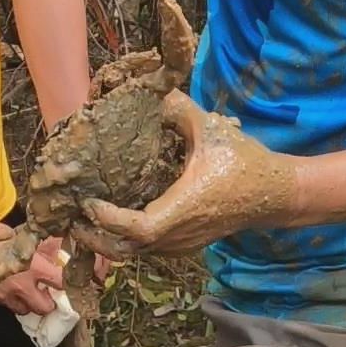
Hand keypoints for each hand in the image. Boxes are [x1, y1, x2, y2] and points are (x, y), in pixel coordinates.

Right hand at [0, 218, 62, 316]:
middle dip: (48, 302)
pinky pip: (8, 306)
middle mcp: (22, 285)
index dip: (65, 285)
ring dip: (29, 303)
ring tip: (28, 291)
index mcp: (33, 266)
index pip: (61, 284)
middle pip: (44, 307)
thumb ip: (39, 250)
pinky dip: (12, 300)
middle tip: (47, 291)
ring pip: (25, 310)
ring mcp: (5, 294)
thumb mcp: (21, 237)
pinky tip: (11, 288)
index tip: (64, 281)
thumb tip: (55, 254)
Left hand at [78, 91, 297, 257]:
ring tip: (83, 219)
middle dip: (94, 236)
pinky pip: (147, 250)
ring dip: (107, 240)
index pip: (135, 228)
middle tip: (70, 217)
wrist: (275, 193)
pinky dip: (124, 240)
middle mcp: (178, 234)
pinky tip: (112, 219)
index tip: (88, 201)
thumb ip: (177, 108)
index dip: (107, 219)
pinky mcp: (184, 245)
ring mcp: (181, 244)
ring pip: (134, 254)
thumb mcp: (210, 128)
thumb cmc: (244, 162)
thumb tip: (149, 92)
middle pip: (125, 250)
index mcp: (182, 208)